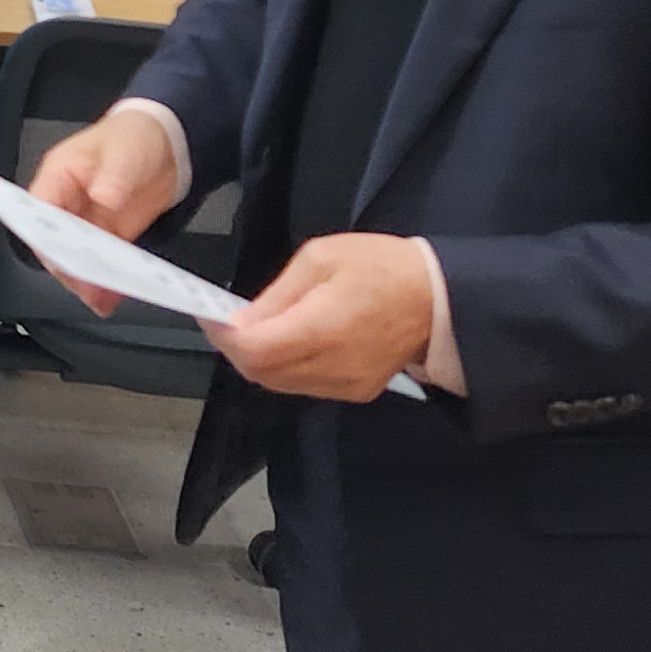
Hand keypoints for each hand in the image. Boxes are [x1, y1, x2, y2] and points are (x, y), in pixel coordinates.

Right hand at [25, 108, 184, 317]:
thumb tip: (104, 196)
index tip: (55, 254)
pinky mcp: (111, 235)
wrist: (167, 144)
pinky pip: (103, 264)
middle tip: (83, 284)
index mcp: (59, 175)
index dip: (41, 233)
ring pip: (76, 258)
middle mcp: (68, 202)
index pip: (37, 208)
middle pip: (54, 241)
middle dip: (66, 265)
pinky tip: (113, 296)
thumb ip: (114, 174)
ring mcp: (88, 222)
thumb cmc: (133, 136)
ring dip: (85, 280)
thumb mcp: (125, 150)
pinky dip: (106, 282)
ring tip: (99, 297)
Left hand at [210, 233, 432, 403]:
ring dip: (259, 360)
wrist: (439, 299)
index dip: (225, 336)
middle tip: (228, 321)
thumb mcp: (321, 259)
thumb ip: (278, 295)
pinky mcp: (357, 392)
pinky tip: (289, 342)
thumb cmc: (382, 268)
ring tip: (256, 328)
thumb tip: (242, 320)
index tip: (212, 315)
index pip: (256, 351)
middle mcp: (334, 366)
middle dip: (236, 348)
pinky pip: (305, 387)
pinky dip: (286, 368)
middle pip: (262, 374)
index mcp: (324, 328)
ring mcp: (347, 385)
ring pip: (280, 384)